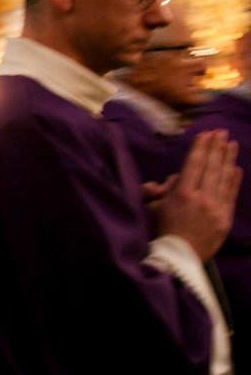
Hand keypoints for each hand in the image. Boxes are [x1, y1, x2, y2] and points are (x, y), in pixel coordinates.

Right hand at [148, 129, 241, 259]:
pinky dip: (233, 181)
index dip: (201, 147)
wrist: (178, 258)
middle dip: (216, 148)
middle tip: (221, 132)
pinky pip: (230, 195)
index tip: (206, 133)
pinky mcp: (225, 219)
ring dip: (227, 159)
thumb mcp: (154, 207)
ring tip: (231, 143)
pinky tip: (235, 168)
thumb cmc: (161, 230)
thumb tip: (173, 179)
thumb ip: (162, 190)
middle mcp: (202, 198)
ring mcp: (216, 209)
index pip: (194, 164)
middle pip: (211, 167)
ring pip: (223, 178)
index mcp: (183, 194)